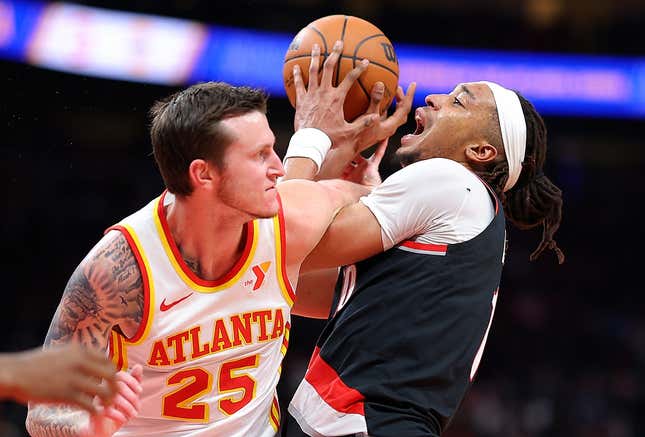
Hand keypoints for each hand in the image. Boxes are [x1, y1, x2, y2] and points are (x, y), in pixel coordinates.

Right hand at [2, 344, 116, 410]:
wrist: (15, 373)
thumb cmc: (36, 364)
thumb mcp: (61, 353)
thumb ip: (77, 356)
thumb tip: (93, 361)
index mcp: (80, 350)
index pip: (107, 360)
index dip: (112, 371)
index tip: (110, 379)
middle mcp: (80, 362)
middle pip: (110, 375)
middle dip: (115, 386)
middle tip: (113, 394)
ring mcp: (73, 379)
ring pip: (104, 390)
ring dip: (108, 399)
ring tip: (106, 404)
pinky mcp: (66, 395)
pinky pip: (89, 404)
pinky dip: (96, 410)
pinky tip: (95, 412)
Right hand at [85, 365, 142, 436]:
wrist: (104, 428)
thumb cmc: (118, 409)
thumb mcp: (129, 395)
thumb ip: (134, 381)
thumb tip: (138, 366)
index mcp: (110, 383)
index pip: (121, 375)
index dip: (132, 381)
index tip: (140, 390)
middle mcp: (102, 389)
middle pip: (118, 386)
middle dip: (132, 397)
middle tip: (138, 407)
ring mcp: (97, 400)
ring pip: (114, 398)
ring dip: (128, 407)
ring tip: (133, 414)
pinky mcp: (94, 412)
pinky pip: (107, 410)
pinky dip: (119, 415)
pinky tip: (124, 419)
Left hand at [292, 42, 415, 178]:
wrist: (310, 143)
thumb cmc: (330, 138)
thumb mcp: (349, 132)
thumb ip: (363, 124)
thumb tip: (377, 117)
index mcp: (337, 98)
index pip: (350, 79)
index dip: (359, 68)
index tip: (365, 61)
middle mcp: (324, 92)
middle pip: (329, 67)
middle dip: (335, 53)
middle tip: (339, 43)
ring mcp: (311, 95)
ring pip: (313, 71)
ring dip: (315, 57)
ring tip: (317, 46)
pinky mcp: (301, 100)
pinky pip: (299, 84)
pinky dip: (298, 74)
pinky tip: (296, 66)